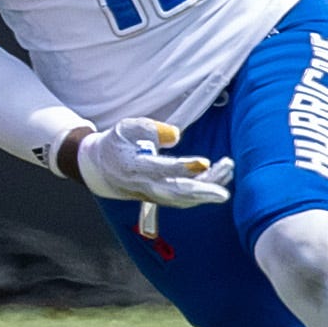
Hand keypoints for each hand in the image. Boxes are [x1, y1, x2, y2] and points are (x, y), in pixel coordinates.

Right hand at [74, 118, 234, 210]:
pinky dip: (203, 191)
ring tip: (227, 170)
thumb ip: (149, 128)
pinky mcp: (160, 197)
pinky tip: (219, 177)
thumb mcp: (126, 127)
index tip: (205, 162)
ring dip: (207, 189)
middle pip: (176, 193)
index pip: (162, 170)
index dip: (184, 167)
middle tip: (223, 192)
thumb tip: (176, 135)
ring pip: (183, 198)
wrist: (100, 169)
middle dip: (202, 192)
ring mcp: (153, 194)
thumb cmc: (117, 143)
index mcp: (134, 166)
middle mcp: (145, 185)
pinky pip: (184, 198)